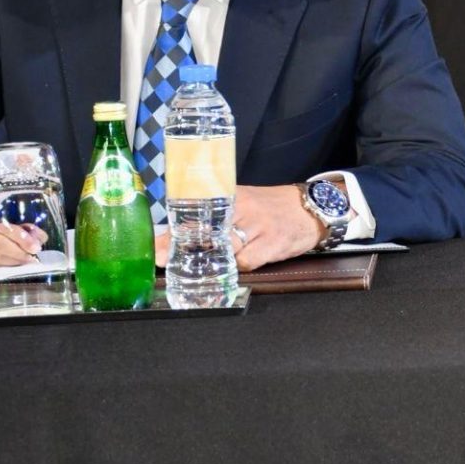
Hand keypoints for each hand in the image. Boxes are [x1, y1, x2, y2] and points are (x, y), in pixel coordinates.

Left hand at [153, 184, 322, 271]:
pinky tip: (242, 261)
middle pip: (206, 232)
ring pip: (225, 249)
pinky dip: (240, 266)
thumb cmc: (269, 208)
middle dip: (184, 249)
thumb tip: (174, 235)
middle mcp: (242, 207)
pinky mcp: (272, 243)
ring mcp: (258, 226)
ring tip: (203, 268)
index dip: (173, 232)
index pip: (195, 211)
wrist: (309, 209)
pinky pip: (246, 262)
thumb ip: (212, 215)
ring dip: (213, 261)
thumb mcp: (241, 201)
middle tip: (167, 261)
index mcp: (230, 195)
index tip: (155, 248)